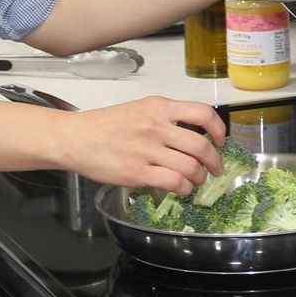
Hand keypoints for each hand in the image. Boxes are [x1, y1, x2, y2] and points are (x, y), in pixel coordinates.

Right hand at [60, 96, 227, 196]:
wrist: (75, 138)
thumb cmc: (105, 125)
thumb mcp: (139, 110)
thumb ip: (166, 118)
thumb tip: (195, 135)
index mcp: (159, 107)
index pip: (203, 113)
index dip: (219, 129)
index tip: (221, 141)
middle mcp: (156, 126)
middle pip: (202, 146)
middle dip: (215, 162)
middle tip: (215, 169)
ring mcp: (147, 150)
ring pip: (190, 167)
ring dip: (199, 178)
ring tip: (196, 180)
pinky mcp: (138, 173)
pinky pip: (174, 183)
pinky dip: (184, 189)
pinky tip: (181, 189)